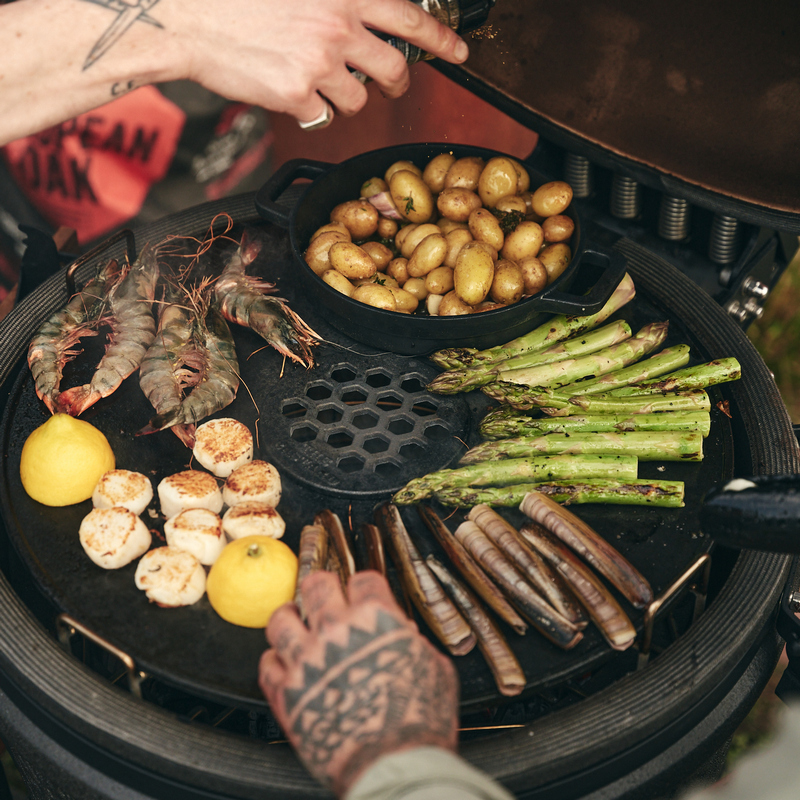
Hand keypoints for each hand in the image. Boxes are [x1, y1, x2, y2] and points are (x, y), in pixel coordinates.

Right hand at [177, 0, 469, 126]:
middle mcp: (337, 26)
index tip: (459, 53)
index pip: (409, 16)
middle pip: (394, 68)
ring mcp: (319, 63)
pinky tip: (293, 91)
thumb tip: (364, 17)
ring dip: (346, 96)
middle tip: (388, 85)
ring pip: (359, 99)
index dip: (441, 38)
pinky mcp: (298, 94)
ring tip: (319, 81)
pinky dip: (314, 110)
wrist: (190, 17)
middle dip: (397, 82)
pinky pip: (324, 116)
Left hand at [259, 570, 458, 796]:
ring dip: (288, 616)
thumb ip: (414, 645)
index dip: (364, 584)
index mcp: (375, 619)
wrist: (395, 765)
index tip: (363, 590)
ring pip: (281, 620)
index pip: (363, 579)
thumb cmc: (420, 721)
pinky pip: (266, 666)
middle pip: (316, 586)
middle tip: (322, 592)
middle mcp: (335, 631)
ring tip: (292, 617)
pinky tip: (280, 662)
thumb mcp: (435, 669)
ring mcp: (306, 661)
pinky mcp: (286, 694)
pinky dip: (273, 661)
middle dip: (321, 586)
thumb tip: (406, 639)